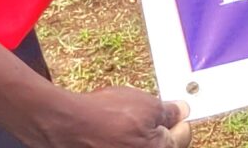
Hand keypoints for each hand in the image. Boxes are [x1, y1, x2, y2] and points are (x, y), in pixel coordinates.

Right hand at [26, 85, 186, 147]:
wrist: (64, 124)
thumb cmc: (103, 115)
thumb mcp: (145, 104)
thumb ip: (169, 111)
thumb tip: (182, 111)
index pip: (184, 135)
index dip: (178, 119)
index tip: (172, 112)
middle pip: (164, 144)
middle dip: (157, 130)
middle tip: (144, 116)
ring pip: (141, 145)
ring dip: (138, 136)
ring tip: (122, 123)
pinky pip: (122, 145)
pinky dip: (120, 140)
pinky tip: (110, 132)